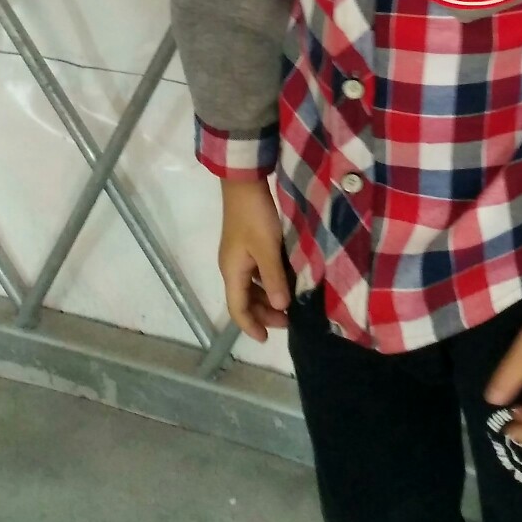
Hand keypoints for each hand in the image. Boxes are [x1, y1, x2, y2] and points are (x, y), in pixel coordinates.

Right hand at [218, 177, 289, 340]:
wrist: (245, 183)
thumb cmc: (255, 217)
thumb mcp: (267, 249)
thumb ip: (273, 279)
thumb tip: (280, 307)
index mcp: (232, 272)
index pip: (238, 309)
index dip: (251, 326)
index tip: (267, 338)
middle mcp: (232, 267)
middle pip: (244, 300)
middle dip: (263, 313)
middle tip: (288, 320)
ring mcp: (238, 256)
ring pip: (250, 287)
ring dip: (266, 298)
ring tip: (288, 304)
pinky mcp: (246, 245)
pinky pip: (256, 273)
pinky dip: (268, 283)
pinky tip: (284, 281)